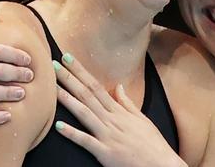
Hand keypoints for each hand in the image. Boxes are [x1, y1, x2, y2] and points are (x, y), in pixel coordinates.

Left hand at [53, 54, 186, 166]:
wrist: (162, 164)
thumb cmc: (153, 144)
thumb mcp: (142, 119)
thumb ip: (127, 103)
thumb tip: (119, 86)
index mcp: (119, 111)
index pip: (96, 86)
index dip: (80, 72)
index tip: (68, 59)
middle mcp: (111, 120)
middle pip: (87, 95)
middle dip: (69, 79)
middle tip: (53, 65)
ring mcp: (108, 135)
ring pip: (84, 113)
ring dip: (67, 100)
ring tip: (52, 88)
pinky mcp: (105, 153)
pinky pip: (86, 141)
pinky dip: (73, 134)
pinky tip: (59, 126)